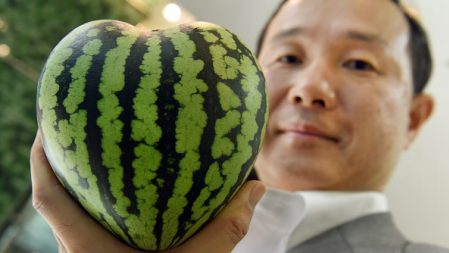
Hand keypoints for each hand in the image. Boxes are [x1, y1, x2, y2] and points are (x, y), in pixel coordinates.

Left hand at [30, 132, 264, 252]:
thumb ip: (226, 228)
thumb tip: (255, 189)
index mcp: (87, 248)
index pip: (47, 198)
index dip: (42, 157)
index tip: (50, 123)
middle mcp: (77, 249)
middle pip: (52, 197)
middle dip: (58, 160)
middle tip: (73, 125)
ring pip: (66, 211)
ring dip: (72, 180)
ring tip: (90, 150)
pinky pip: (83, 222)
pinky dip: (90, 201)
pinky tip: (116, 191)